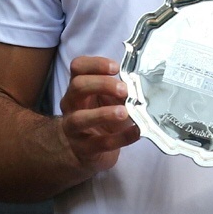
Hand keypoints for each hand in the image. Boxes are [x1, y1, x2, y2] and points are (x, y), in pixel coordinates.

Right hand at [58, 56, 138, 174]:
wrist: (87, 149)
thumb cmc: (102, 114)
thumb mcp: (110, 98)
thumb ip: (120, 89)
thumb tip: (140, 84)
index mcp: (80, 87)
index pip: (78, 67)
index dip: (95, 64)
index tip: (116, 67)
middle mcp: (72, 104)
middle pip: (78, 86)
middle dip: (103, 84)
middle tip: (124, 90)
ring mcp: (73, 128)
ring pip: (80, 118)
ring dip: (104, 113)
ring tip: (124, 112)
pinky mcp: (84, 149)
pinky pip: (101, 143)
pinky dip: (122, 137)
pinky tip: (137, 132)